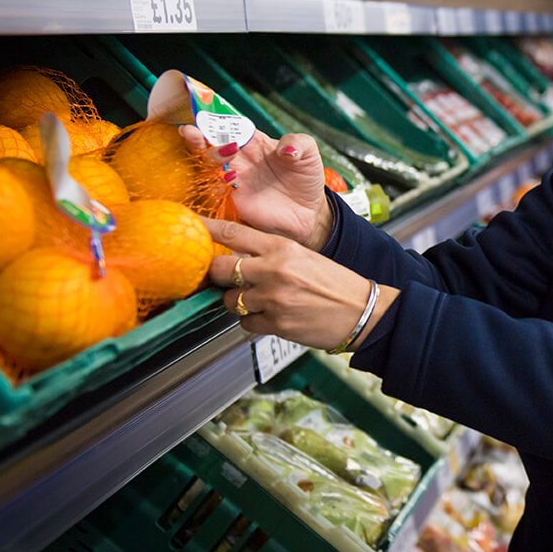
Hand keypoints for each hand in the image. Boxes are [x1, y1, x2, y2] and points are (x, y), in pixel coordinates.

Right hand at [181, 125, 334, 249]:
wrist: (309, 212)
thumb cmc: (305, 178)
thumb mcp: (308, 153)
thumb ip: (299, 143)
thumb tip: (285, 150)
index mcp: (252, 142)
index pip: (228, 126)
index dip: (213, 120)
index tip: (203, 117)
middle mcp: (237, 159)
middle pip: (208, 146)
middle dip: (198, 138)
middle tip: (193, 133)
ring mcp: (232, 181)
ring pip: (206, 168)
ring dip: (204, 159)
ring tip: (211, 153)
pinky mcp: (233, 203)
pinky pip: (213, 194)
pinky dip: (213, 186)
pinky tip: (223, 180)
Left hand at [207, 218, 398, 348]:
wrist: (362, 311)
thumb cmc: (335, 283)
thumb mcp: (303, 256)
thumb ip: (270, 254)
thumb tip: (236, 257)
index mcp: (282, 247)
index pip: (233, 233)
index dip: (207, 230)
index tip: (191, 227)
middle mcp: (274, 270)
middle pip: (220, 269)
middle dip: (217, 275)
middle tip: (222, 277)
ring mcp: (273, 299)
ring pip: (229, 301)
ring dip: (237, 302)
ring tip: (258, 300)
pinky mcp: (276, 324)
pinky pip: (245, 324)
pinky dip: (252, 321)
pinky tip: (269, 316)